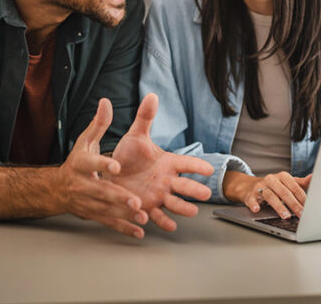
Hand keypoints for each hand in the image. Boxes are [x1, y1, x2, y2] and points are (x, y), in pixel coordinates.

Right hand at [54, 99, 148, 237]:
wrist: (57, 189)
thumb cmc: (77, 161)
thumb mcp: (85, 141)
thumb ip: (98, 124)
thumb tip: (106, 102)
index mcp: (80, 164)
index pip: (91, 164)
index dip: (103, 165)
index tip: (117, 165)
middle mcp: (82, 185)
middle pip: (101, 191)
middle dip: (118, 197)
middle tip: (136, 201)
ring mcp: (86, 202)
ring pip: (106, 210)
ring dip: (124, 215)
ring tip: (142, 216)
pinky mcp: (92, 215)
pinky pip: (108, 222)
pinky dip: (123, 228)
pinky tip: (139, 231)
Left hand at [110, 93, 213, 231]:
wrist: (111, 174)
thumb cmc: (128, 155)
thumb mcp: (136, 135)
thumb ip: (145, 118)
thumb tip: (152, 95)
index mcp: (168, 163)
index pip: (187, 163)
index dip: (197, 166)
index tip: (208, 169)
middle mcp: (167, 181)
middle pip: (186, 186)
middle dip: (195, 190)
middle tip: (205, 193)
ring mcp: (159, 196)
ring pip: (175, 203)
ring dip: (184, 208)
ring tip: (192, 212)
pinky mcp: (148, 208)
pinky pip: (158, 216)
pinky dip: (163, 221)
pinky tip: (170, 226)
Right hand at [224, 171, 311, 218]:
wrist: (249, 186)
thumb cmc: (273, 186)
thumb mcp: (287, 183)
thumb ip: (300, 183)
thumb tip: (313, 177)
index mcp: (282, 176)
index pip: (294, 187)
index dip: (302, 197)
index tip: (309, 208)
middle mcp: (271, 180)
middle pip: (284, 192)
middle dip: (293, 204)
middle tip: (301, 214)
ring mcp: (260, 187)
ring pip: (270, 195)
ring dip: (278, 206)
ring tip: (285, 216)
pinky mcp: (249, 194)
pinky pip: (252, 199)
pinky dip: (254, 204)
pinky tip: (256, 209)